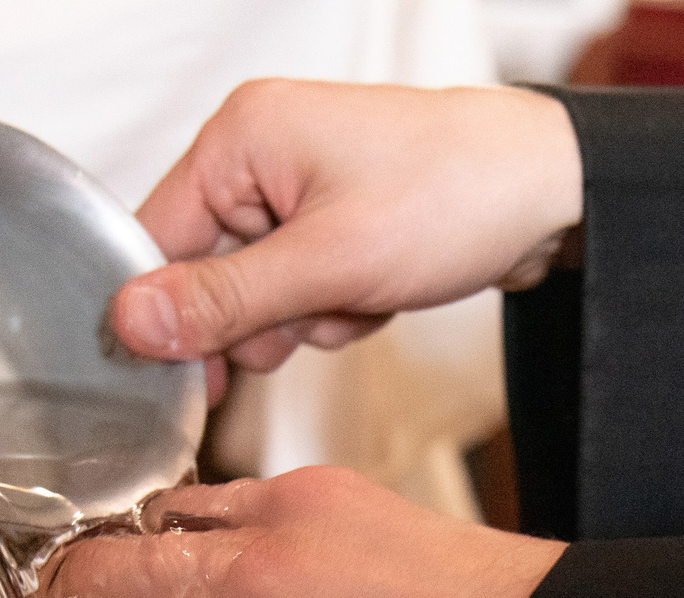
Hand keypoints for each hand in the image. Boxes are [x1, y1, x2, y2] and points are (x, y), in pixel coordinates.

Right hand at [116, 80, 582, 392]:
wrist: (550, 193)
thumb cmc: (453, 197)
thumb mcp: (327, 264)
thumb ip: (224, 300)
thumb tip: (133, 322)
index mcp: (241, 137)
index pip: (155, 238)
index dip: (168, 313)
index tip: (187, 374)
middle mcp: (261, 152)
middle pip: (209, 273)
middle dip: (265, 315)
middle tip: (317, 311)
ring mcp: (300, 186)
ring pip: (260, 293)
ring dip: (309, 317)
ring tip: (362, 293)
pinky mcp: (335, 219)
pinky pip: (305, 289)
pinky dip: (338, 306)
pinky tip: (381, 291)